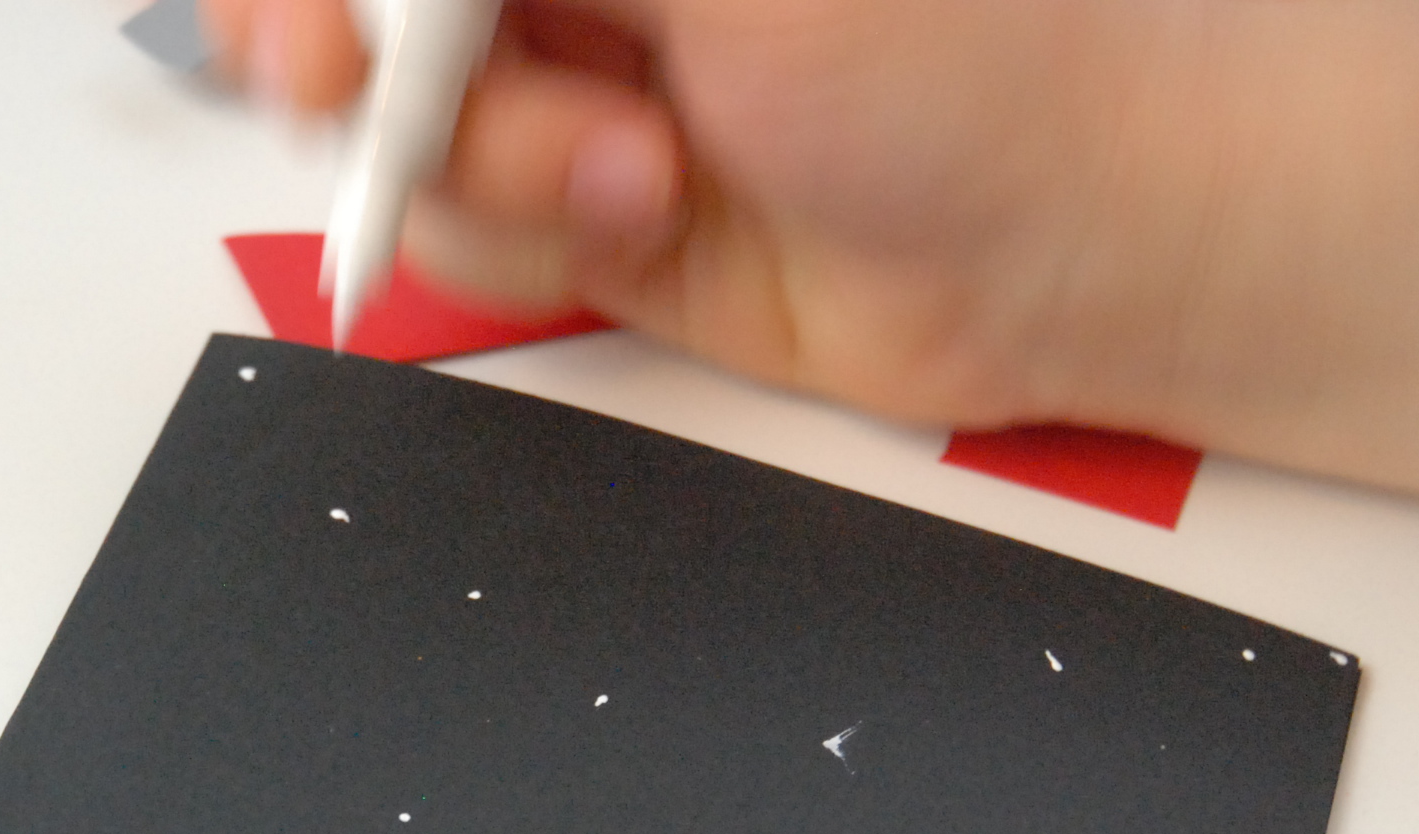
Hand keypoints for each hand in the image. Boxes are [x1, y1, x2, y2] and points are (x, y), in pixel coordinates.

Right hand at [202, 0, 1418, 532]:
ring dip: (472, 149)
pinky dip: (521, 227)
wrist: (1097, 226)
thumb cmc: (969, 36)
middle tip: (339, 74)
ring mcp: (574, 72)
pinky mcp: (589, 209)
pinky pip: (464, 224)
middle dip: (333, 44)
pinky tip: (640, 209)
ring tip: (623, 159)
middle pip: (358, 7)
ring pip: (392, 116)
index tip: (322, 18)